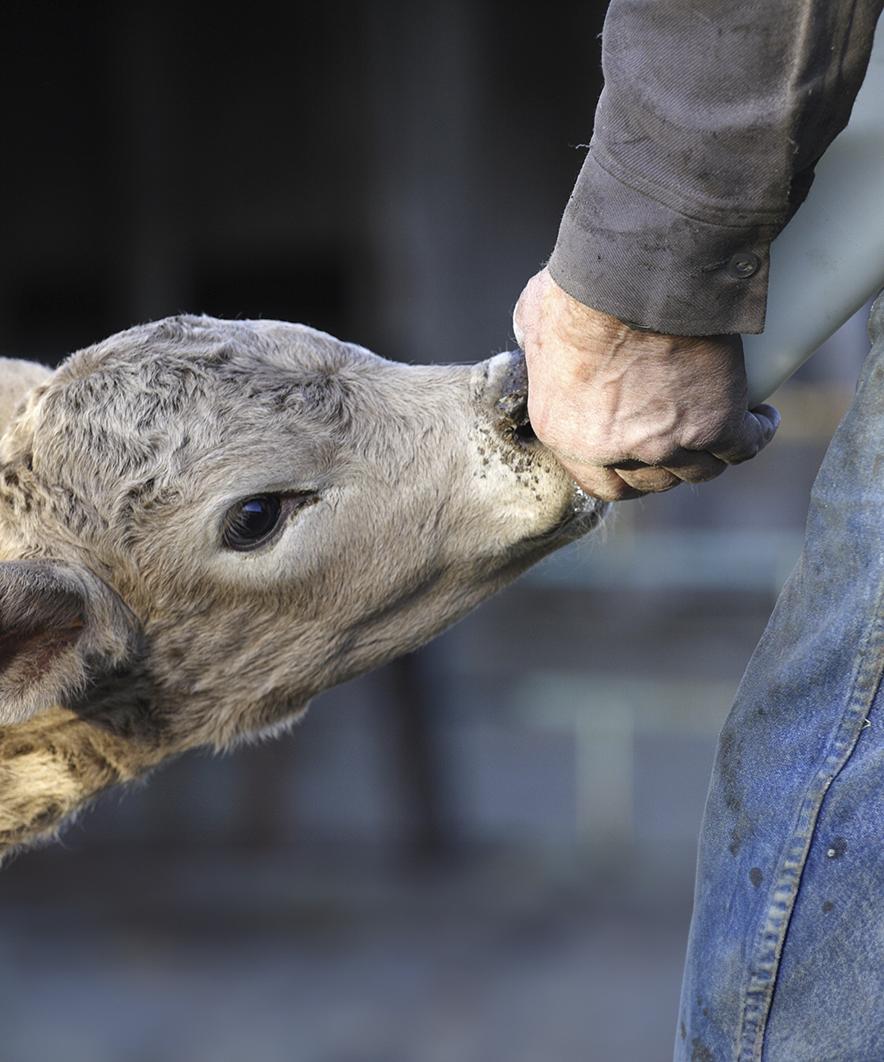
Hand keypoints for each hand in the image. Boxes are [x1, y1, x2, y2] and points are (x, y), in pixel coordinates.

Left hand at [513, 268, 779, 500]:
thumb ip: (538, 348)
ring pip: (698, 470)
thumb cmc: (581, 289)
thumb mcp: (533, 323)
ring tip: (721, 426)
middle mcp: (615, 449)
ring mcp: (668, 442)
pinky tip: (761, 417)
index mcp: (566, 433)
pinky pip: (743, 445)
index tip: (638, 456)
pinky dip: (756, 432)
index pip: (601, 483)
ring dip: (708, 453)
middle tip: (678, 435)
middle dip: (664, 464)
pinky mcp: (717, 424)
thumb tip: (542, 341)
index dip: (624, 471)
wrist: (639, 274)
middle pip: (651, 480)